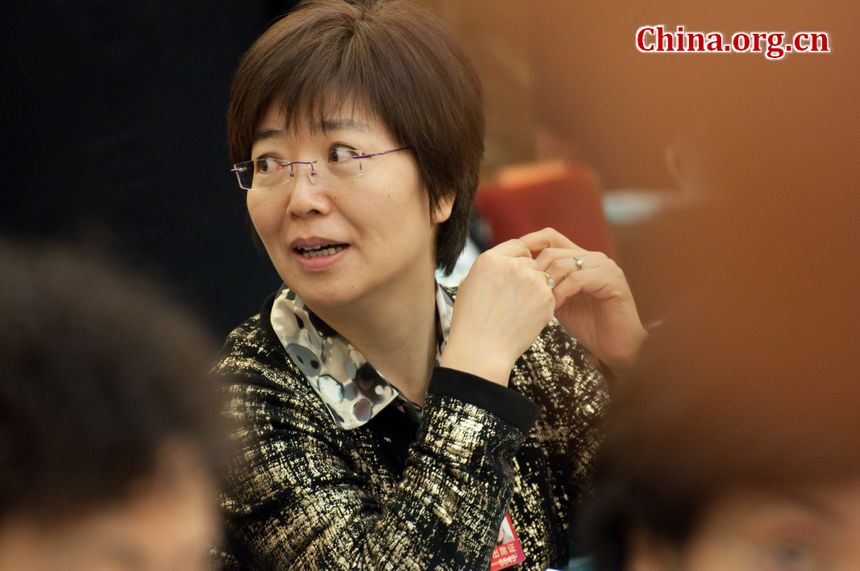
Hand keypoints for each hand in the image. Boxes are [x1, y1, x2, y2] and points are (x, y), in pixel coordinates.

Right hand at [440, 239, 555, 385]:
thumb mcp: (469, 285)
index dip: (520, 258)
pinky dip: (542, 305)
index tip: (518, 272)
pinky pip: (550, 294)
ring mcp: (531, 280)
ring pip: (542, 277)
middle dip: (528, 275)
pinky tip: (526, 318)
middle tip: (515, 298)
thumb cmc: (471, 321)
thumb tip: (503, 262)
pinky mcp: (546, 297)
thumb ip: (489, 268)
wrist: (481, 349)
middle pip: (531, 261)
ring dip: (536, 290)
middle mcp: (512, 264)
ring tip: (518, 311)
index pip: (517, 246)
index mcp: (490, 258)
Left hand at [522, 228, 647, 375]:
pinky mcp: (612, 279)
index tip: (510, 264)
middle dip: (535, 272)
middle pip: (552, 251)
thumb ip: (543, 284)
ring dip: (547, 285)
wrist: (615, 346)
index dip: (528, 244)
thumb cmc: (586, 325)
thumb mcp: (558, 300)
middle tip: (526, 293)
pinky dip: (562, 292)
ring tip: (541, 303)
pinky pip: (578, 279)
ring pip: (564, 264)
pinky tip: (555, 307)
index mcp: (580, 257)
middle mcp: (593, 257)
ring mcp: (604, 266)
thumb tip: (514, 274)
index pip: (549, 237)